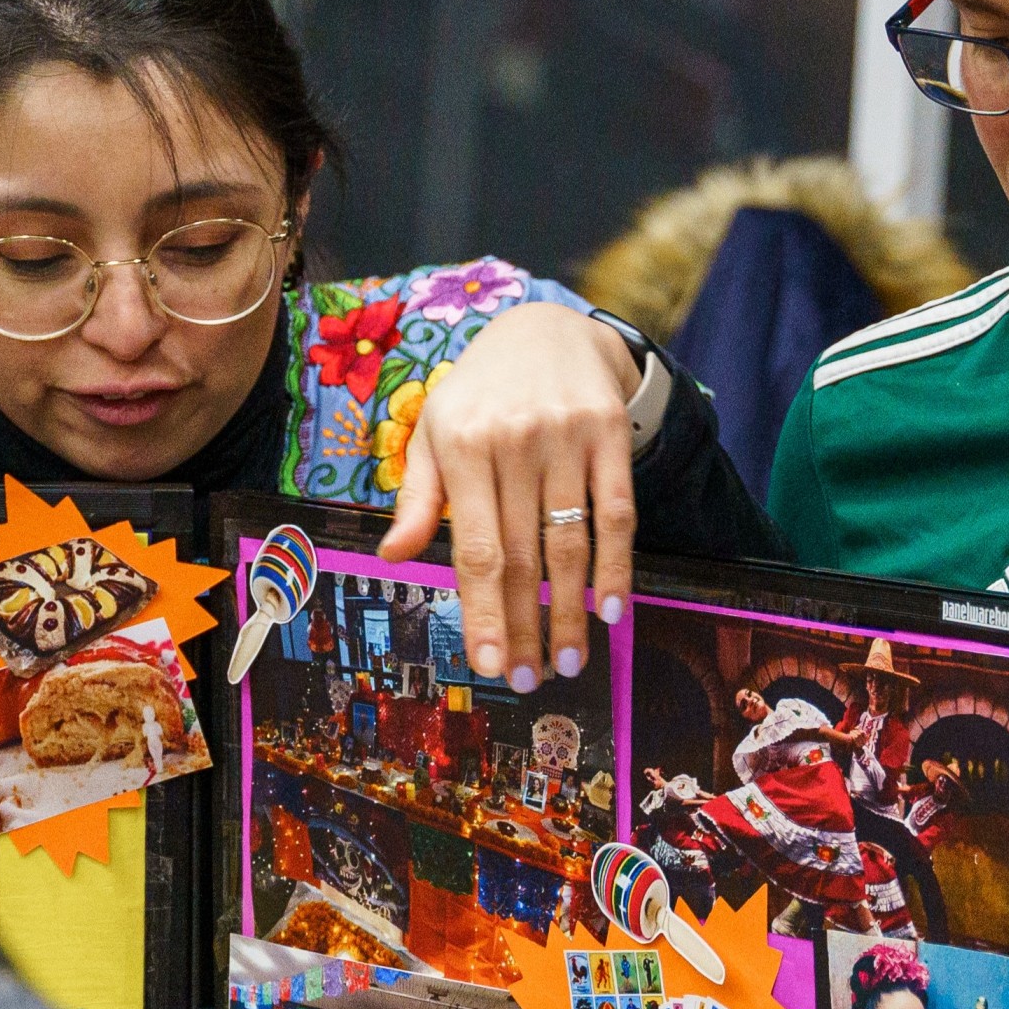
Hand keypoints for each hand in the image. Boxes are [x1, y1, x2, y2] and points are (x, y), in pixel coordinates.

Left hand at [380, 305, 638, 691]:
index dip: (483, 612)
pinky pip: (617, 512)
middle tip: (527, 680)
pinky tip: (609, 610)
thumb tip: (392, 556)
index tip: (486, 666)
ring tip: (568, 661)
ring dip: (570, 611)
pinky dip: (615, 566)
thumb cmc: (479, 395)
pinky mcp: (609, 432)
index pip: (474, 547)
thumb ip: (417, 497)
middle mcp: (514, 439)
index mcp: (461, 442)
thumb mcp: (434, 432)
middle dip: (524, 627)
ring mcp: (566, 435)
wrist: (545, 328)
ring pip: (570, 543)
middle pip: (523, 556)